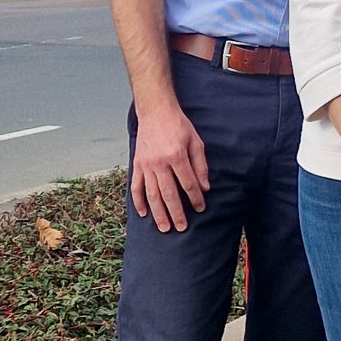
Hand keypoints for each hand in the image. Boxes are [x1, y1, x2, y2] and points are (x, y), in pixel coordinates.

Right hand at [130, 106, 209, 231]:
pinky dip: (139, 202)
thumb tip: (205, 188)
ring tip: (165, 228)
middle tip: (182, 228)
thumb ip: (200, 165)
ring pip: (152, 195)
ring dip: (158, 214)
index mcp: (177, 156)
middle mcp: (160, 163)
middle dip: (177, 213)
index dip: (195, 198)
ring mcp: (146, 165)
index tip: (201, 208)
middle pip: (169, 194)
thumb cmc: (178, 126)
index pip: (188, 183)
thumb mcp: (196, 141)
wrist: (156, 112)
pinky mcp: (137, 165)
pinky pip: (136, 187)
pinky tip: (144, 213)